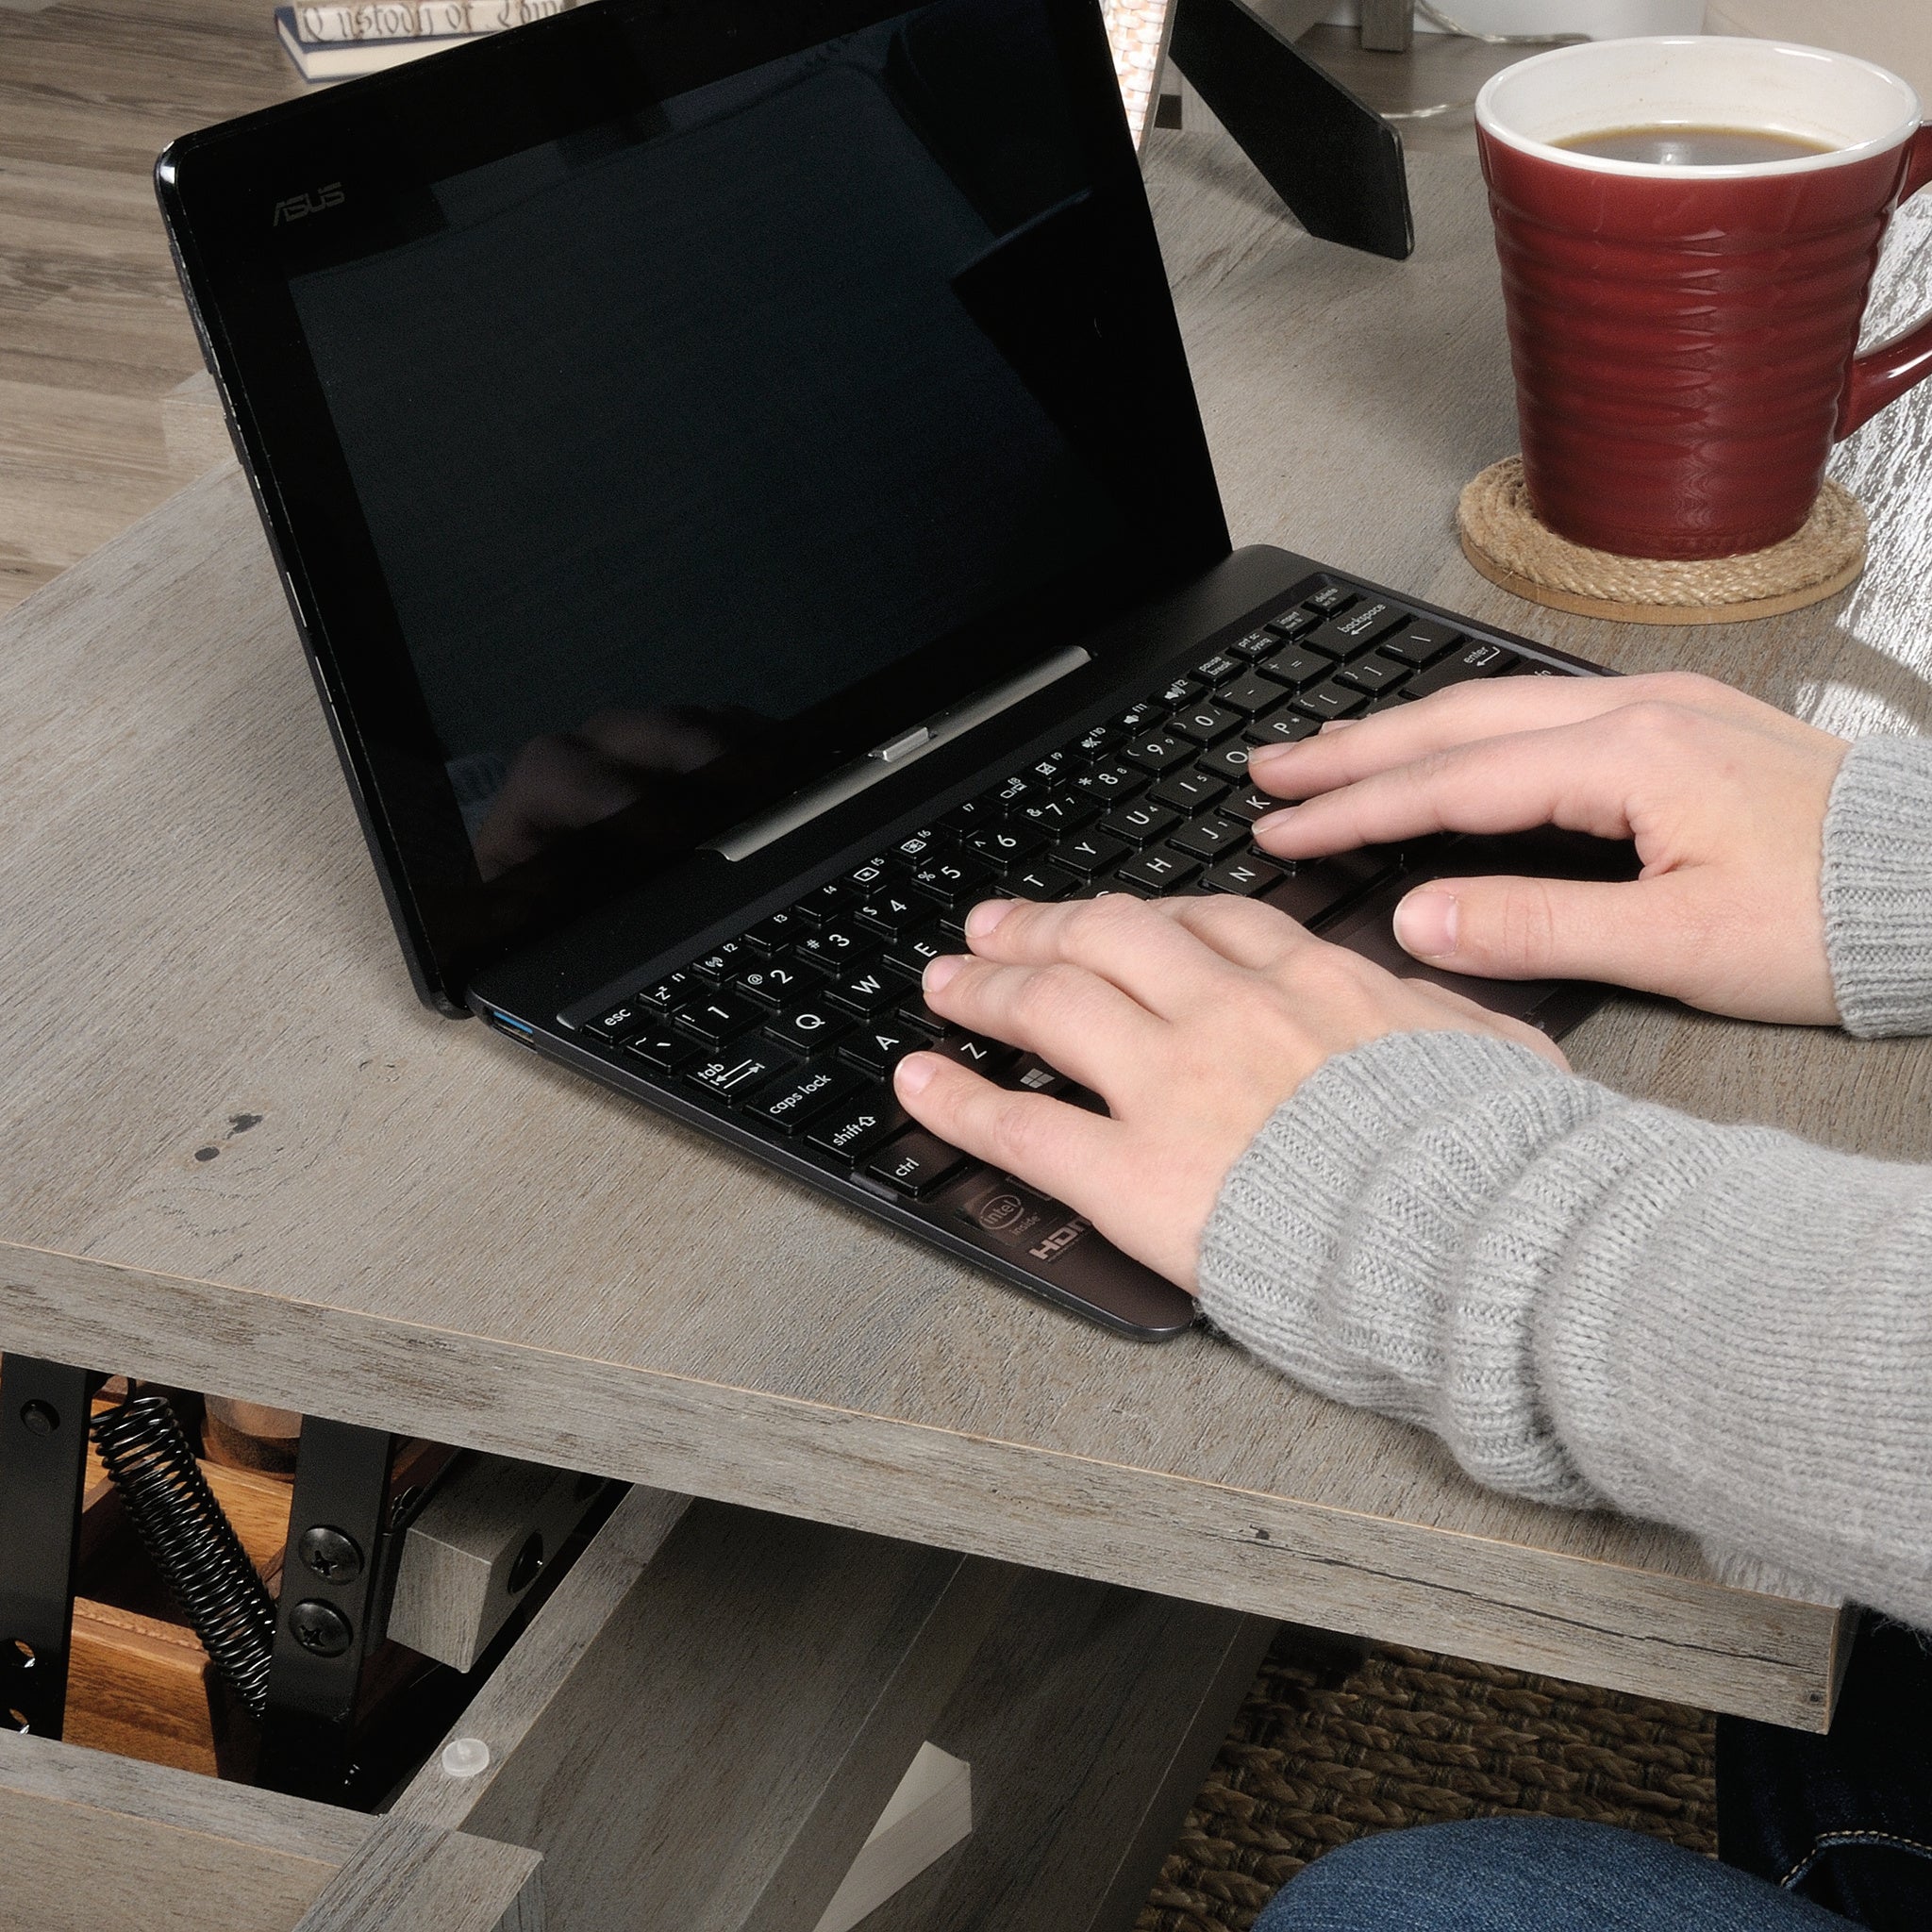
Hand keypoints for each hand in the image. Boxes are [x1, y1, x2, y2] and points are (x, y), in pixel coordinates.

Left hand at [893, 895, 1564, 1289]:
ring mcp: (1172, 1087)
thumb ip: (1446, 1018)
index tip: (1110, 916)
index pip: (1202, 923)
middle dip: (1043, 927)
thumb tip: (1449, 1008)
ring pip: (1050, 1008)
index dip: (1138, 914)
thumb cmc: (1496, 1162)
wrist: (1477, 1237)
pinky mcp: (1132, 1173)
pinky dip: (957, 1098)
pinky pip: (1021, 1126)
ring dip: (986, 988)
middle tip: (997, 926)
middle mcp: (1226, 1015)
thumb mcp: (1498, 1053)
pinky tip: (918, 1083)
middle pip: (1106, 941)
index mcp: (1312, 984)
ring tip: (946, 981)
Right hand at [1247, 672, 1849, 1024]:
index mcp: (1627, 758)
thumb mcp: (1677, 946)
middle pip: (1456, 724)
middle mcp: (1637, 712)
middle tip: (1269, 770)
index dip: (1353, 811)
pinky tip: (1449, 745)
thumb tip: (1414, 920)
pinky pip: (1545, 713)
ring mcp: (1663, 708)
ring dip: (1405, 730)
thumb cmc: (1835, 922)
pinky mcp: (1686, 724)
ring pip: (1498, 708)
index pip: (1449, 783)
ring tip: (1332, 751)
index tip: (1280, 833)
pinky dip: (1471, 731)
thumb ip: (1533, 928)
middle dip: (1352, 749)